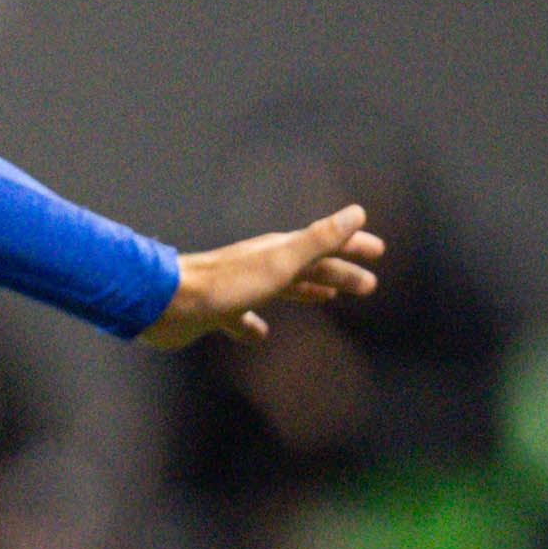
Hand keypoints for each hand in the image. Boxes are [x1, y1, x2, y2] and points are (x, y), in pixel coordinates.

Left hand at [143, 204, 382, 347]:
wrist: (169, 303)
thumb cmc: (227, 284)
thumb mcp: (281, 261)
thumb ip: (319, 239)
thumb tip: (356, 213)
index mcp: (278, 253)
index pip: (325, 245)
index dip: (352, 247)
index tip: (378, 252)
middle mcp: (261, 266)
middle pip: (308, 267)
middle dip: (339, 272)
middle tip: (368, 285)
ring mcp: (240, 288)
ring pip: (283, 289)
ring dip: (308, 292)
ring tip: (327, 299)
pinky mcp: (219, 312)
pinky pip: (246, 319)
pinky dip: (258, 327)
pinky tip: (262, 335)